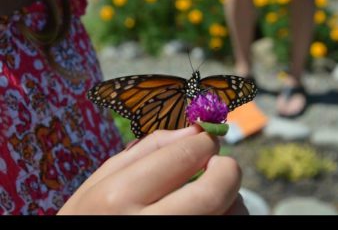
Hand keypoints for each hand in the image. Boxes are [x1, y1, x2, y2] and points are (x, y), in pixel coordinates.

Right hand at [58, 125, 246, 214]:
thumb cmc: (92, 216)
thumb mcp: (102, 180)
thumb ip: (146, 150)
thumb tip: (193, 131)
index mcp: (118, 197)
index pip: (181, 156)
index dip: (205, 141)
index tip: (207, 140)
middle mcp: (147, 225)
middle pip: (213, 191)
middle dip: (227, 169)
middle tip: (221, 164)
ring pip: (229, 214)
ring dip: (230, 197)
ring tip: (208, 195)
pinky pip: (227, 228)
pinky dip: (227, 214)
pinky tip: (207, 213)